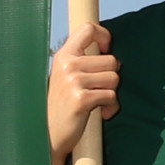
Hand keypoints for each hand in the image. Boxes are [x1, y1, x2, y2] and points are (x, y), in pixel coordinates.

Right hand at [47, 19, 118, 158]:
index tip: (106, 50)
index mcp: (63, 56)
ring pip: (114, 78)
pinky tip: (101, 113)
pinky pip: (111, 96)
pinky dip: (111, 107)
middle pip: (111, 60)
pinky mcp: (81, 99)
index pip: (88, 29)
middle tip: (100, 91)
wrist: (48, 135)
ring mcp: (73, 81)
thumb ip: (84, 62)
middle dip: (111, 78)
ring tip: (99, 103)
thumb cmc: (62, 107)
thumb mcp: (67, 78)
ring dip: (112, 94)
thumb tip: (115, 58)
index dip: (105, 36)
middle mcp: (67, 65)